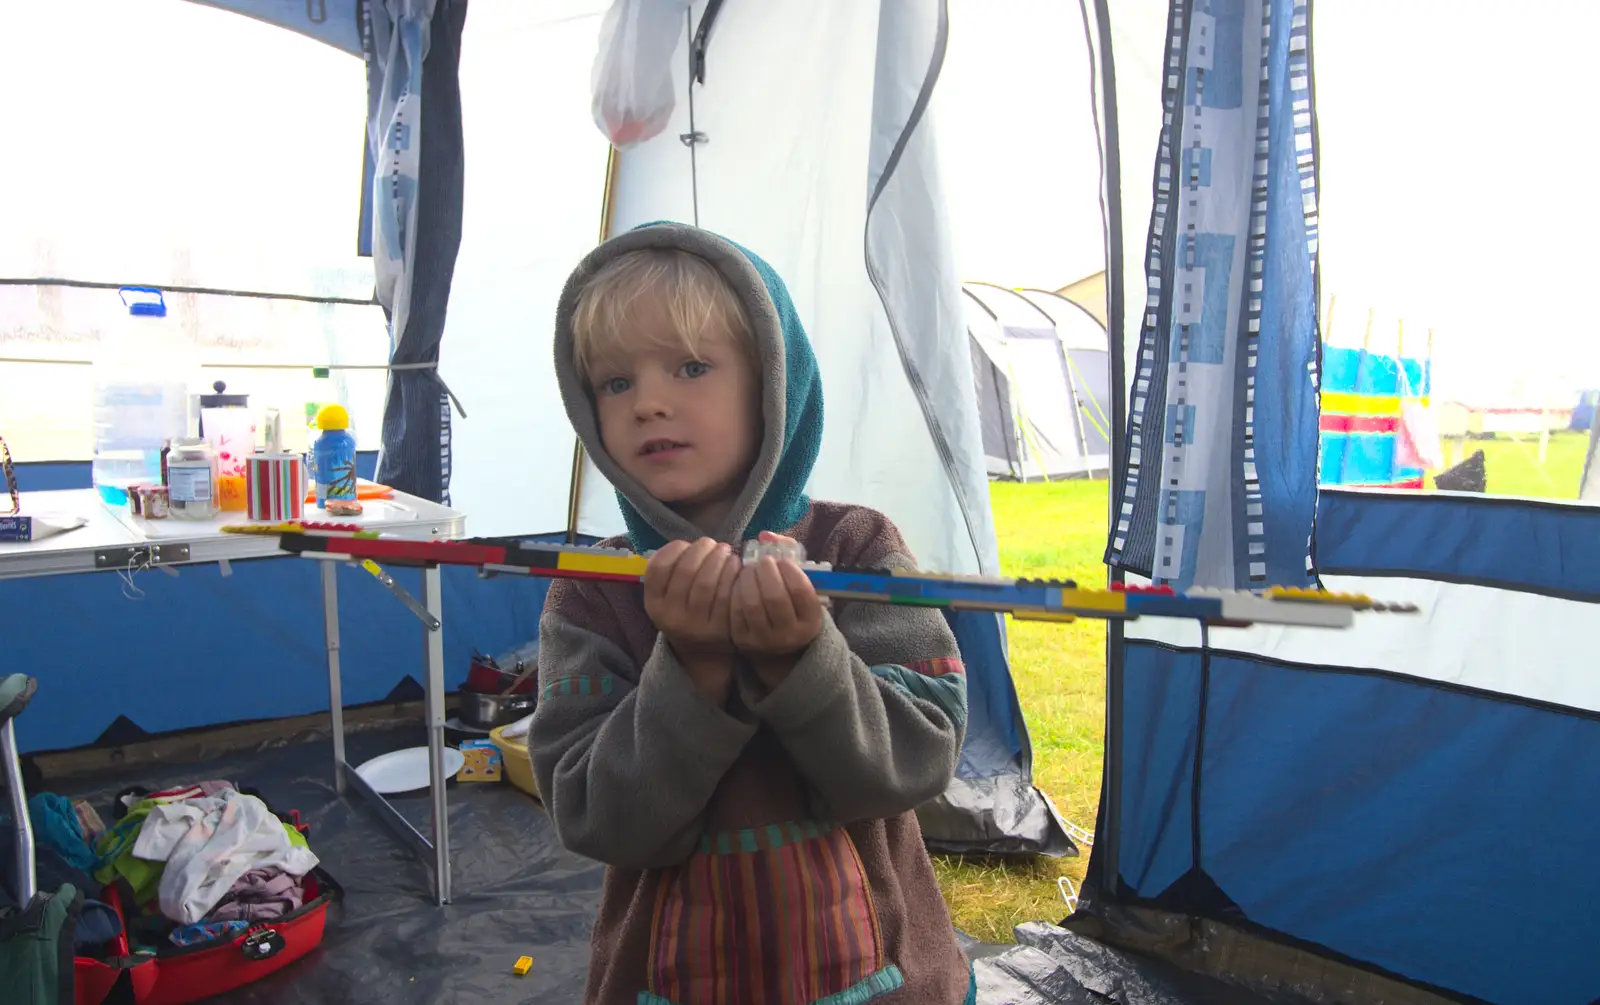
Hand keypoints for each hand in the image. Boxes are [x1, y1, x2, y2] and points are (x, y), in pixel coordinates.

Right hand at [643, 538, 740, 702]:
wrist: (702, 653)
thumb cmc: (686, 611)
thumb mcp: (668, 597)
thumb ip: (672, 571)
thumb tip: (691, 544)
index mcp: (653, 605)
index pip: (658, 567)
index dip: (675, 549)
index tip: (687, 544)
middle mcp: (670, 618)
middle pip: (686, 571)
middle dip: (701, 550)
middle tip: (712, 544)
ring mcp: (695, 626)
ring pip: (706, 582)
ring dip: (718, 559)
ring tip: (725, 551)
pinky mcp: (719, 630)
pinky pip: (726, 595)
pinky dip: (732, 574)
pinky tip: (736, 564)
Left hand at [731, 532, 823, 689]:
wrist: (777, 647)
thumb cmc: (791, 607)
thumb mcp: (800, 588)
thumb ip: (789, 557)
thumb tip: (766, 536)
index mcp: (810, 622)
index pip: (800, 591)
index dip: (790, 570)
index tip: (783, 561)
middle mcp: (789, 635)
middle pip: (774, 597)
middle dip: (766, 572)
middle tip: (763, 561)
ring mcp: (764, 641)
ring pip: (751, 604)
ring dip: (748, 579)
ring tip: (749, 569)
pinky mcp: (742, 640)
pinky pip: (734, 610)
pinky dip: (735, 590)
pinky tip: (739, 582)